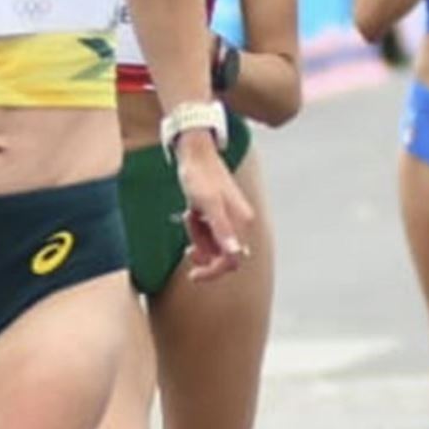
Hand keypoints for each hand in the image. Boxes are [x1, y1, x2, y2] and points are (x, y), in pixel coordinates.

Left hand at [176, 139, 254, 280]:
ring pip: (212, 243)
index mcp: (241, 223)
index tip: (192, 275)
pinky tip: (190, 213)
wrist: (193, 153)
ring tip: (189, 218)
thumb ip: (222, 230)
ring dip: (197, 237)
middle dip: (203, 251)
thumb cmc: (199, 176)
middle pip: (223, 255)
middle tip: (187, 248)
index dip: (214, 271)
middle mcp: (240, 222)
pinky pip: (206, 231)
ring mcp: (228, 218)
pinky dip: (196, 228)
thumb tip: (237, 256)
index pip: (232, 261)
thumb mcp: (208, 204)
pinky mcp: (217, 213)